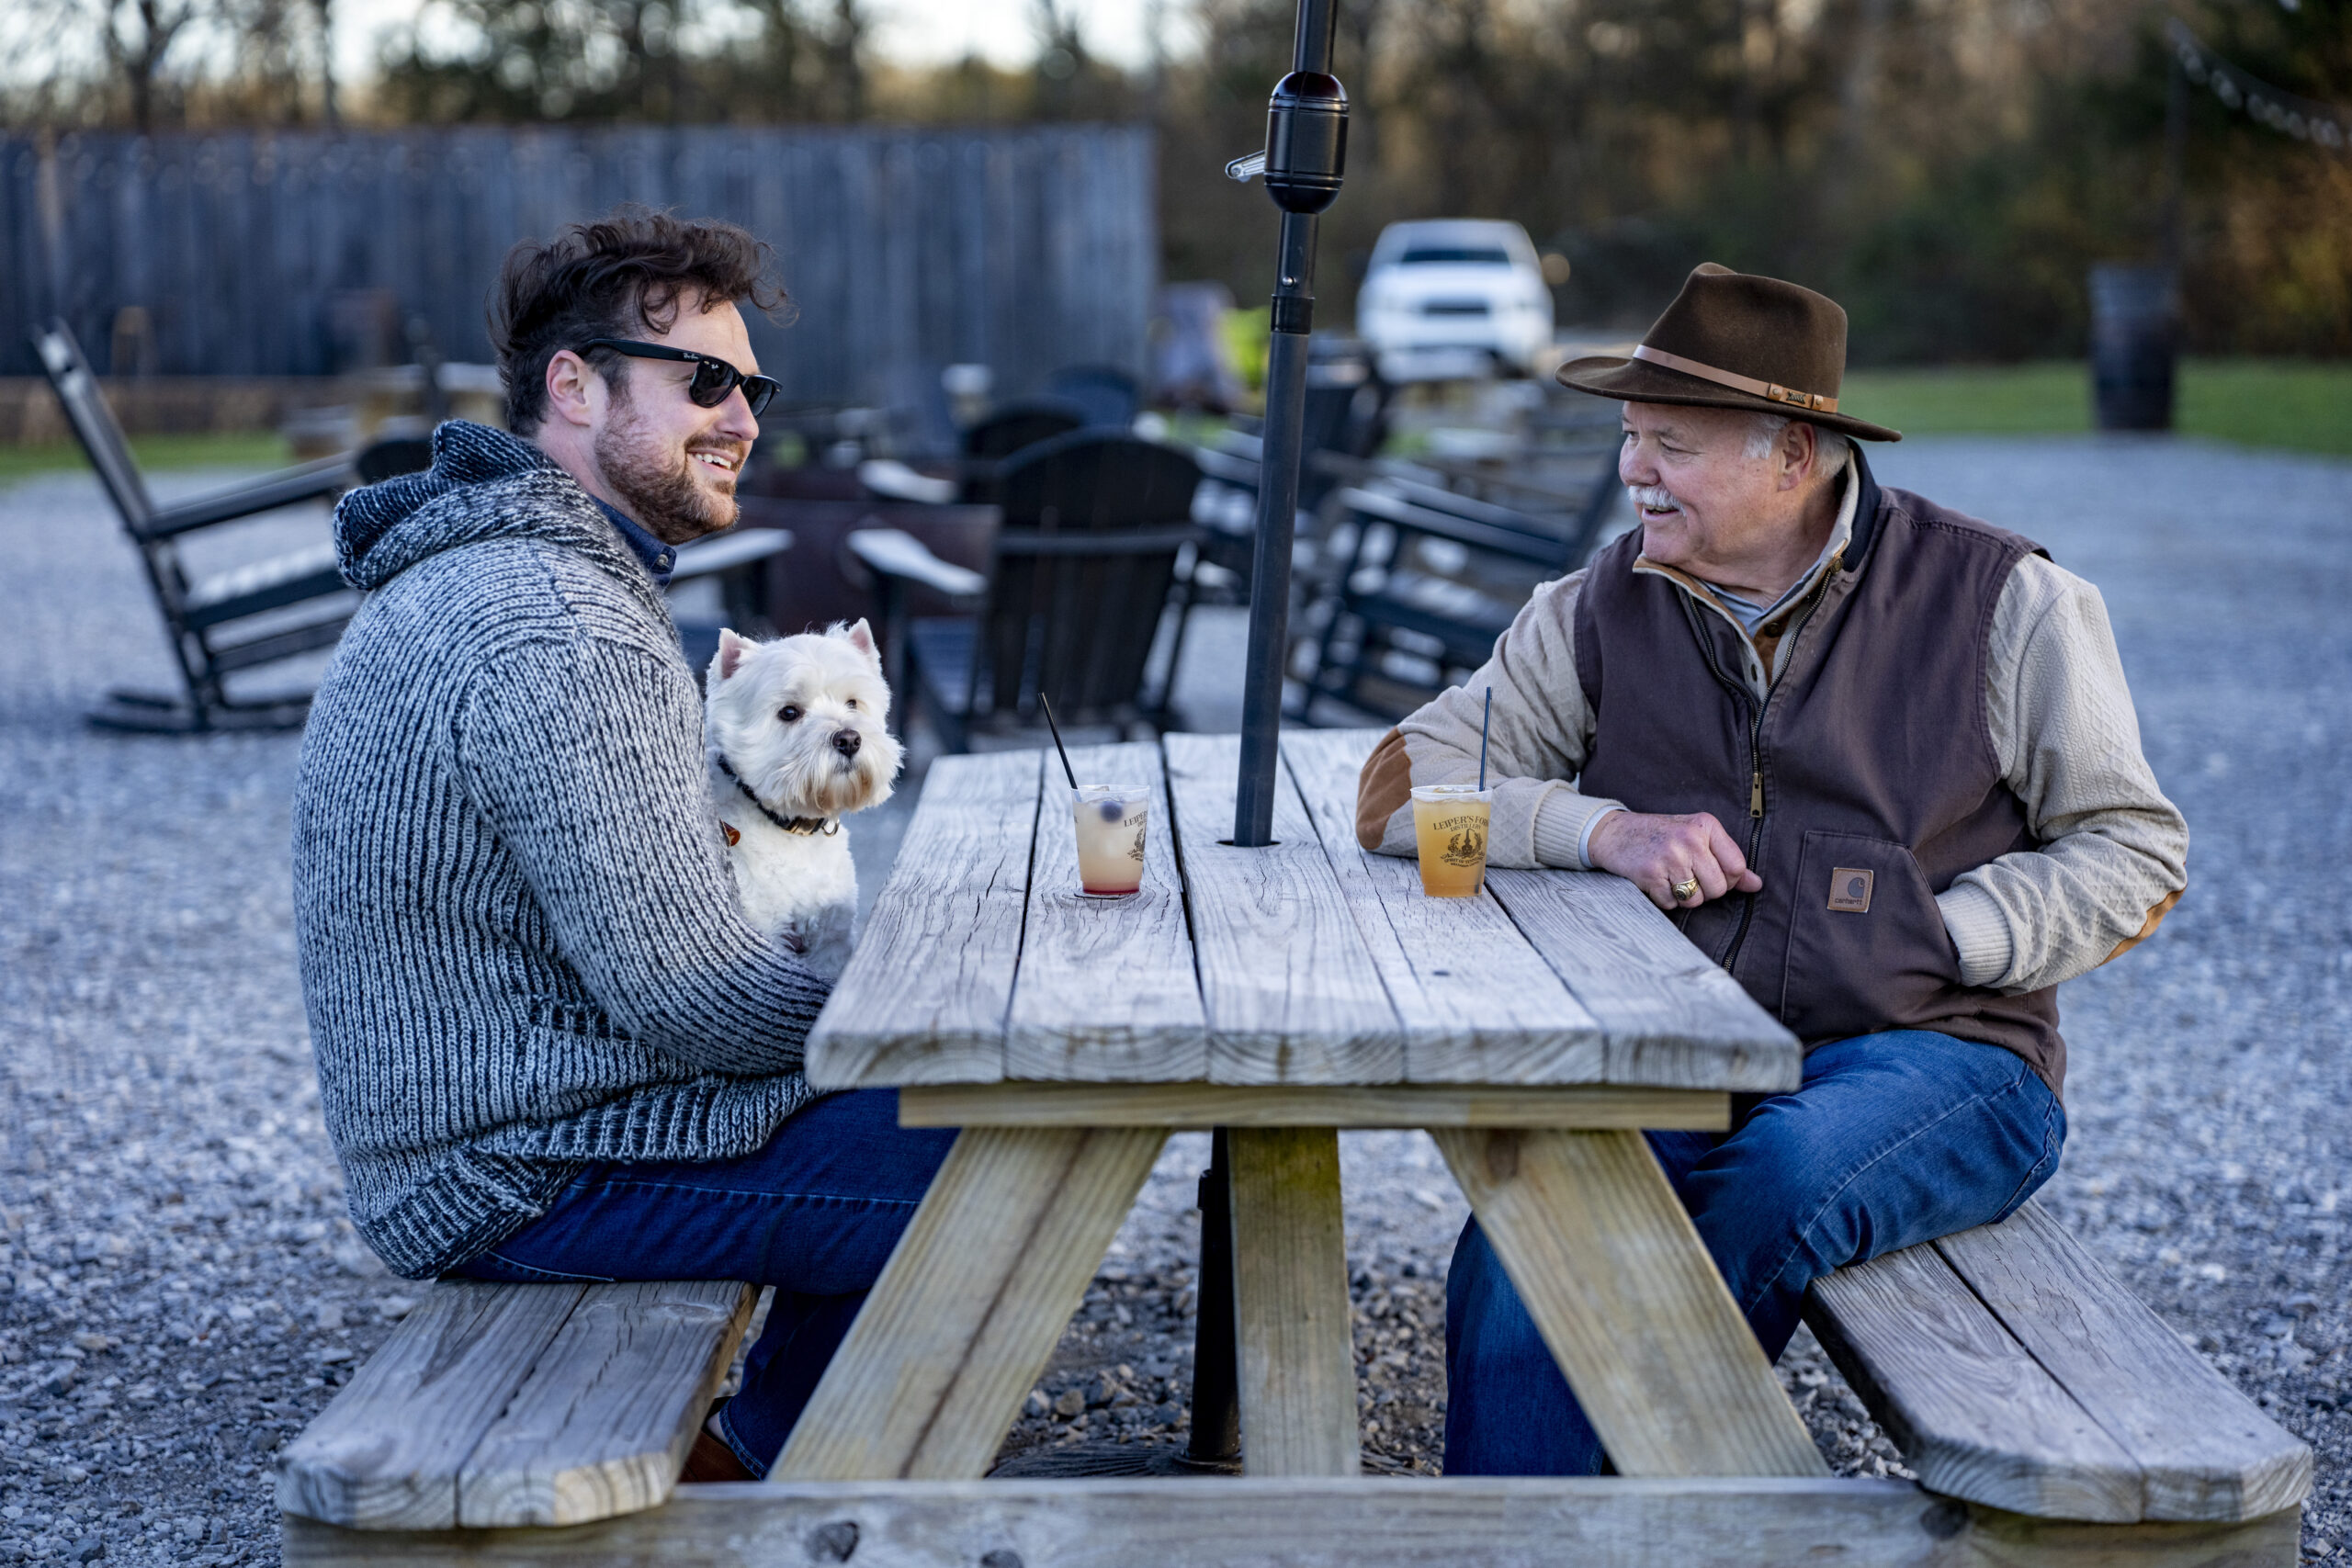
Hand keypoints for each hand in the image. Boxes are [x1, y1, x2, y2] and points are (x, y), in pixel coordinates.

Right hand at [1586, 810, 1762, 910]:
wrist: (1614, 833)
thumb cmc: (1660, 836)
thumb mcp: (1695, 838)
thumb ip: (1727, 860)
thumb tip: (1756, 885)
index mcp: (1705, 825)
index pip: (1736, 867)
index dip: (1727, 880)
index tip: (1711, 874)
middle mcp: (1690, 839)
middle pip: (1718, 888)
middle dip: (1704, 891)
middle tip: (1686, 876)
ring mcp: (1670, 856)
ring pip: (1695, 900)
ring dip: (1683, 897)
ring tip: (1670, 878)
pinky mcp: (1651, 874)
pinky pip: (1671, 904)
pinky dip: (1664, 899)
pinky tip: (1655, 881)